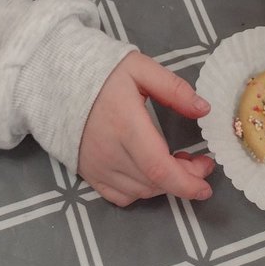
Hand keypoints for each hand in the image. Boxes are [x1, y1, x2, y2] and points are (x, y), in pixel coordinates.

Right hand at [78, 51, 215, 206]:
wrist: (57, 81)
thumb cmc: (102, 73)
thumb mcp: (140, 68)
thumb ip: (173, 88)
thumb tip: (204, 109)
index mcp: (125, 126)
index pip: (159, 168)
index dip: (187, 182)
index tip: (207, 183)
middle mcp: (110, 153)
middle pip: (155, 182)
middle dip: (185, 179)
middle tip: (199, 162)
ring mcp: (97, 168)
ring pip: (141, 192)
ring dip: (165, 184)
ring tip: (178, 162)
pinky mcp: (89, 174)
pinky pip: (121, 196)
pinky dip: (142, 190)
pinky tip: (150, 172)